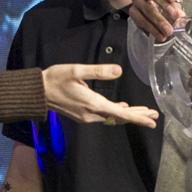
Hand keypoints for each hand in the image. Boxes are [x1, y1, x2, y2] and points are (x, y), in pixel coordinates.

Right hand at [42, 63, 157, 127]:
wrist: (36, 92)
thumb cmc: (56, 78)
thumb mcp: (77, 70)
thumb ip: (99, 71)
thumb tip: (119, 71)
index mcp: (93, 104)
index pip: (121, 114)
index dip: (138, 117)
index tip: (152, 121)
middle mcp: (92, 114)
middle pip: (120, 117)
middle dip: (138, 115)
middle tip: (154, 115)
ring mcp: (86, 116)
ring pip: (113, 117)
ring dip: (128, 114)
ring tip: (143, 111)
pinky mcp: (82, 115)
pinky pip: (104, 115)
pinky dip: (116, 112)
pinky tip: (122, 107)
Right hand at [128, 0, 184, 42]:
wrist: (154, 1)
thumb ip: (177, 4)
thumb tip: (182, 17)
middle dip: (165, 7)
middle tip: (176, 18)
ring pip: (146, 8)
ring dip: (159, 21)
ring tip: (169, 31)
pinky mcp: (132, 10)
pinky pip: (140, 20)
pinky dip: (151, 29)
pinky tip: (160, 35)